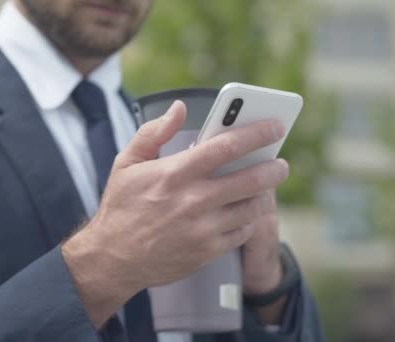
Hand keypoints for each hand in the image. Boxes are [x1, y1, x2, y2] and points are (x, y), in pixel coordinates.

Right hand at [62, 100, 289, 326]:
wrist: (113, 259)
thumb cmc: (121, 208)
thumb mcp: (126, 164)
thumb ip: (153, 132)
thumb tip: (179, 108)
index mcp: (175, 173)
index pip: (226, 147)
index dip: (256, 134)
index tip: (274, 127)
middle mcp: (193, 200)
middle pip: (250, 179)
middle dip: (274, 168)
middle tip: (280, 163)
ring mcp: (203, 228)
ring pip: (251, 207)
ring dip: (263, 195)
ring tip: (263, 188)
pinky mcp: (207, 251)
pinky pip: (242, 232)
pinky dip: (248, 220)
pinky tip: (242, 213)